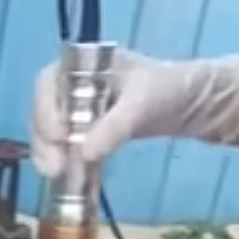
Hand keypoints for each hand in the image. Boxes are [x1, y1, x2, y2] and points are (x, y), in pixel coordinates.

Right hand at [30, 50, 238, 177]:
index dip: (45, 108)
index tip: (57, 135)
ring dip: (46, 151)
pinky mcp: (85, 128)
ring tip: (55, 173)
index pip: (48, 82)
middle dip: (43, 138)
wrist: (195, 103)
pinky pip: (63, 142)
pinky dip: (60, 157)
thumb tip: (84, 153)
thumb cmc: (170, 90)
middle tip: (53, 166)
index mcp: (84, 65)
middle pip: (42, 109)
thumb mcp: (143, 105)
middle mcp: (73, 84)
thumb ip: (114, 127)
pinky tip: (66, 173)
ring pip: (48, 128)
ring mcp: (77, 107)